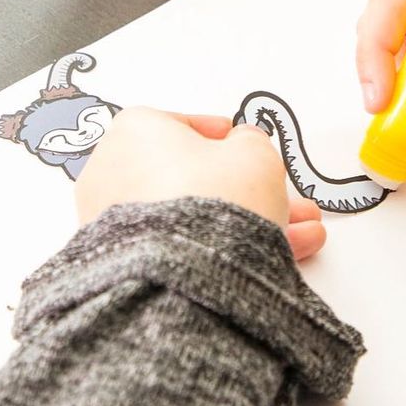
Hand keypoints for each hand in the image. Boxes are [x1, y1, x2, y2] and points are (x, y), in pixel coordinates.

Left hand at [74, 107, 325, 260]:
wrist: (186, 279)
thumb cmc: (216, 198)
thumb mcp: (254, 154)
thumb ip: (250, 142)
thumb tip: (242, 147)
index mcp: (135, 130)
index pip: (180, 126)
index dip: (219, 138)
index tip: (241, 148)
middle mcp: (110, 172)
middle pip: (189, 176)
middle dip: (241, 188)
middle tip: (277, 197)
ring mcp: (109, 223)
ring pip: (187, 215)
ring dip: (240, 220)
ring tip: (296, 237)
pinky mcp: (119, 265)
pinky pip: (173, 247)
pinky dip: (213, 247)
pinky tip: (265, 258)